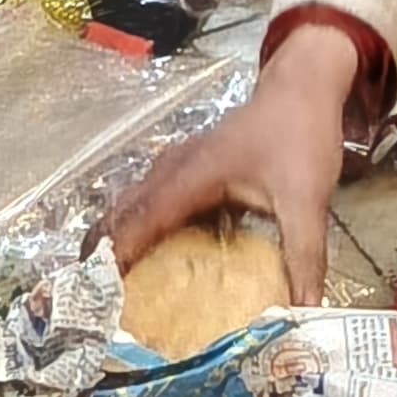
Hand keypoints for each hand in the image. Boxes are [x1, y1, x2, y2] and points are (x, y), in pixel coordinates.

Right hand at [104, 22, 355, 302]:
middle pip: (121, 215)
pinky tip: (150, 262)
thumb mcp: (308, 199)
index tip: (96, 296)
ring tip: (107, 290)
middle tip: (89, 303)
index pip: (140, 222)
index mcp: (191, 176)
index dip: (115, 258)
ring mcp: (177, 167)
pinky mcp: (188, 171)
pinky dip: (138, 231)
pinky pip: (150, 204)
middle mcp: (173, 171)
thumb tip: (305, 310)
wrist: (303, 86)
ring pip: (132, 208)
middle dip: (100, 256)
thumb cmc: (299, 135)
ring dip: (116, 243)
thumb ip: (305, 255)